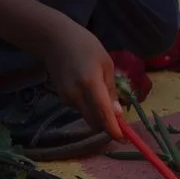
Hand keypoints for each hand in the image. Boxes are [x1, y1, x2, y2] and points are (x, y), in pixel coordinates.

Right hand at [41, 21, 125, 141]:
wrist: (55, 40)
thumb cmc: (86, 46)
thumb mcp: (106, 64)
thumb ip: (111, 90)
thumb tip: (117, 113)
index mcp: (91, 84)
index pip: (103, 115)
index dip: (114, 130)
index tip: (123, 138)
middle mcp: (77, 95)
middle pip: (95, 122)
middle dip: (107, 125)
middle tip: (118, 117)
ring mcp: (67, 98)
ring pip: (87, 116)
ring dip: (98, 114)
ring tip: (101, 93)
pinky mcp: (62, 98)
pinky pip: (80, 109)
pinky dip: (88, 106)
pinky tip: (88, 89)